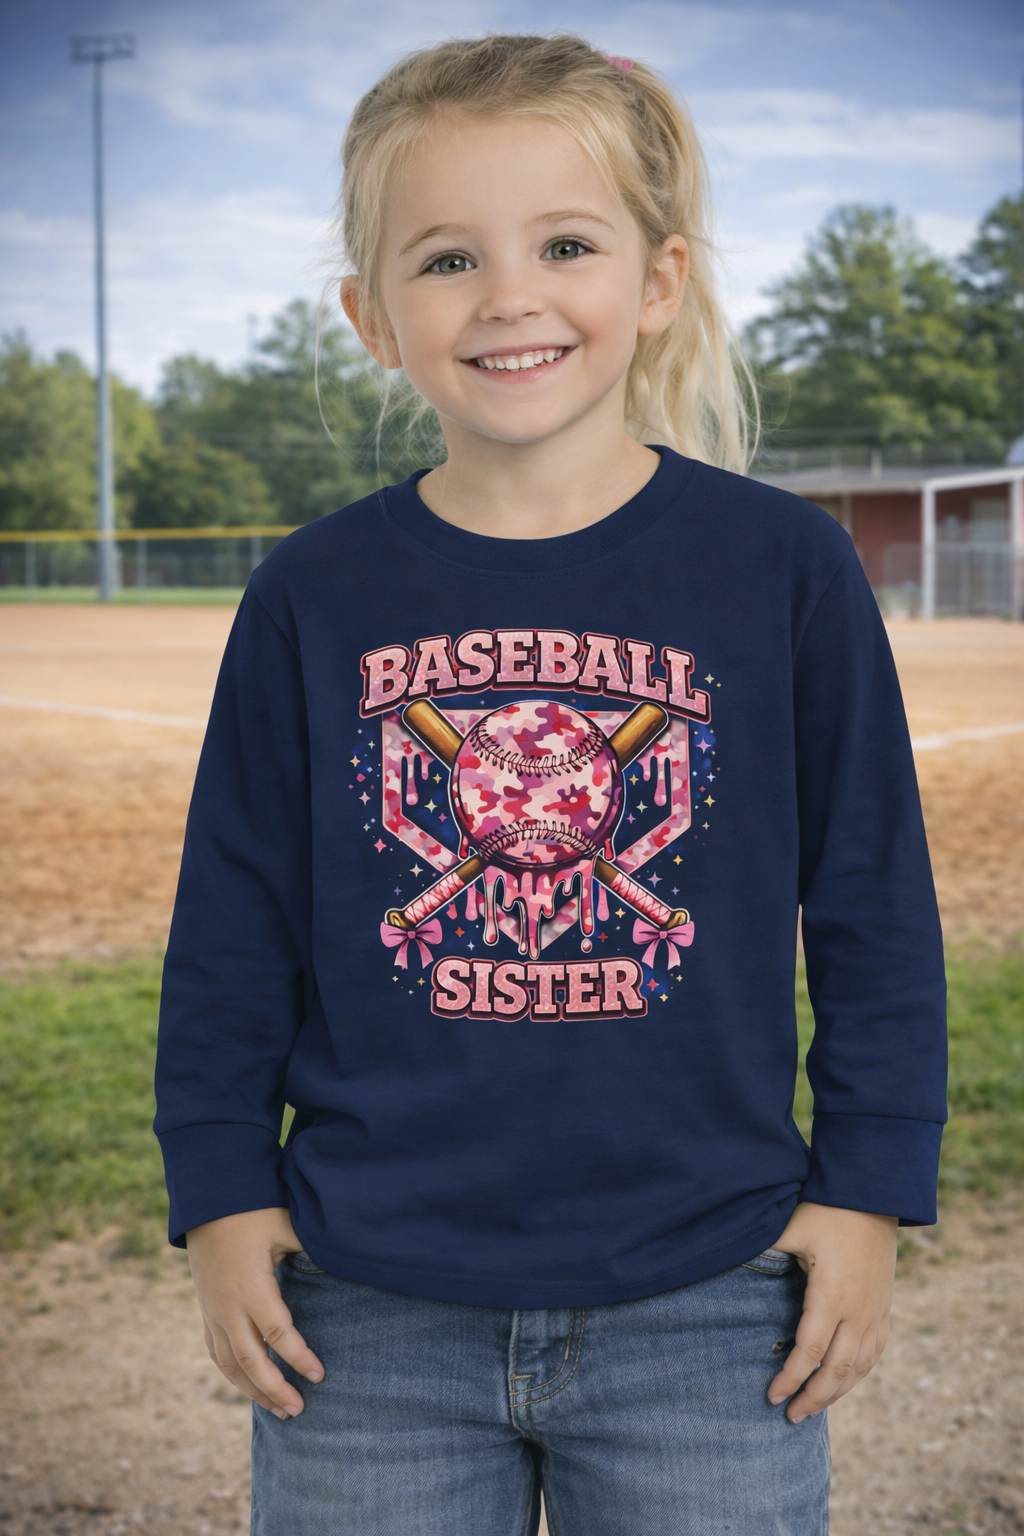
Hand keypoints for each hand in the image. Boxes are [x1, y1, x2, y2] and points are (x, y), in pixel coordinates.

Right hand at [186, 1207, 324, 1418]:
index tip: (320, 1376)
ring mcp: (213, 1312)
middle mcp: (228, 1306)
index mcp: (252, 1287)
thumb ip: (311, 1249)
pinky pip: (216, 1353)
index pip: (278, 1333)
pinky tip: (250, 1387)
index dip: (299, 1358)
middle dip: (275, 1390)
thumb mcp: (286, 1226)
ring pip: (230, 1364)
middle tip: (300, 1410)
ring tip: (280, 1411)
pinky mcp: (206, 1311)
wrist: (208, 1204)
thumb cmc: (254, 1213)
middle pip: (251, 1360)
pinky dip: (233, 1375)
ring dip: (254, 1391)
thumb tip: (348, 1259)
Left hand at [767, 1201, 896, 1422]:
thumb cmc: (826, 1209)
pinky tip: (844, 1382)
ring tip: (813, 1408)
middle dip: (813, 1397)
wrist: (874, 1195)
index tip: (771, 1397)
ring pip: (860, 1366)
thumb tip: (723, 1254)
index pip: (809, 1351)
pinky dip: (859, 1373)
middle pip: (836, 1370)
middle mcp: (858, 1310)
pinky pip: (876, 1351)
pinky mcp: (885, 1306)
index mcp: (831, 1295)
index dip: (790, 1378)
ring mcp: (876, 1311)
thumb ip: (763, 1248)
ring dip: (837, 1392)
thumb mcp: (790, 1226)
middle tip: (790, 1417)